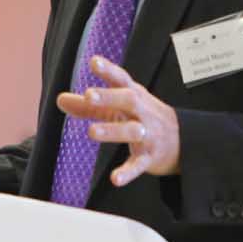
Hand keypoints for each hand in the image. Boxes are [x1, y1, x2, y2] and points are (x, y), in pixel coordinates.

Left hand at [56, 56, 179, 186]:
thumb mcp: (117, 108)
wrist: (182, 141)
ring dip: (113, 131)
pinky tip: (115, 179)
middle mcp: (142, 112)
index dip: (108, 70)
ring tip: (91, 132)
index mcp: (134, 96)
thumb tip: (60, 99)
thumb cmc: (143, 117)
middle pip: (128, 100)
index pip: (121, 80)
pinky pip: (139, 164)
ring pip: (133, 131)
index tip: (94, 62)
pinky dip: (128, 172)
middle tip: (89, 95)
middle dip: (109, 97)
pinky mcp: (150, 157)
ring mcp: (148, 134)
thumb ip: (88, 106)